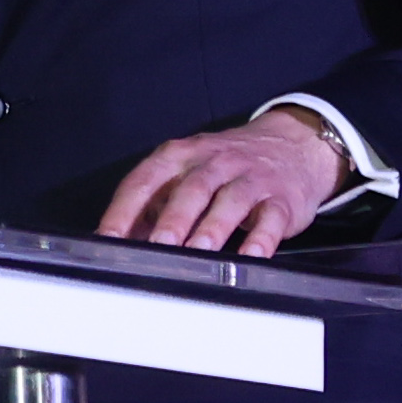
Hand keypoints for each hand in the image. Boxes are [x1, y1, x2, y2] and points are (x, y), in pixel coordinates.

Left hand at [95, 107, 351, 258]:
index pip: (146, 180)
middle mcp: (215, 162)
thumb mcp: (189, 171)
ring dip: (213, 228)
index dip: (124, 210)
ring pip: (230, 201)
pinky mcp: (281, 200)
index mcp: (182, 155)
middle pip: (191, 189)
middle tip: (157, 247)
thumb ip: (155, 203)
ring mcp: (251, 179)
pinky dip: (260, 240)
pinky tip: (250, 258)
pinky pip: (270, 220)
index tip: (108, 239)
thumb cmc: (229, 165)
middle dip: (172, 220)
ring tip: (199, 252)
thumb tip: (121, 240)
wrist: (293, 144)